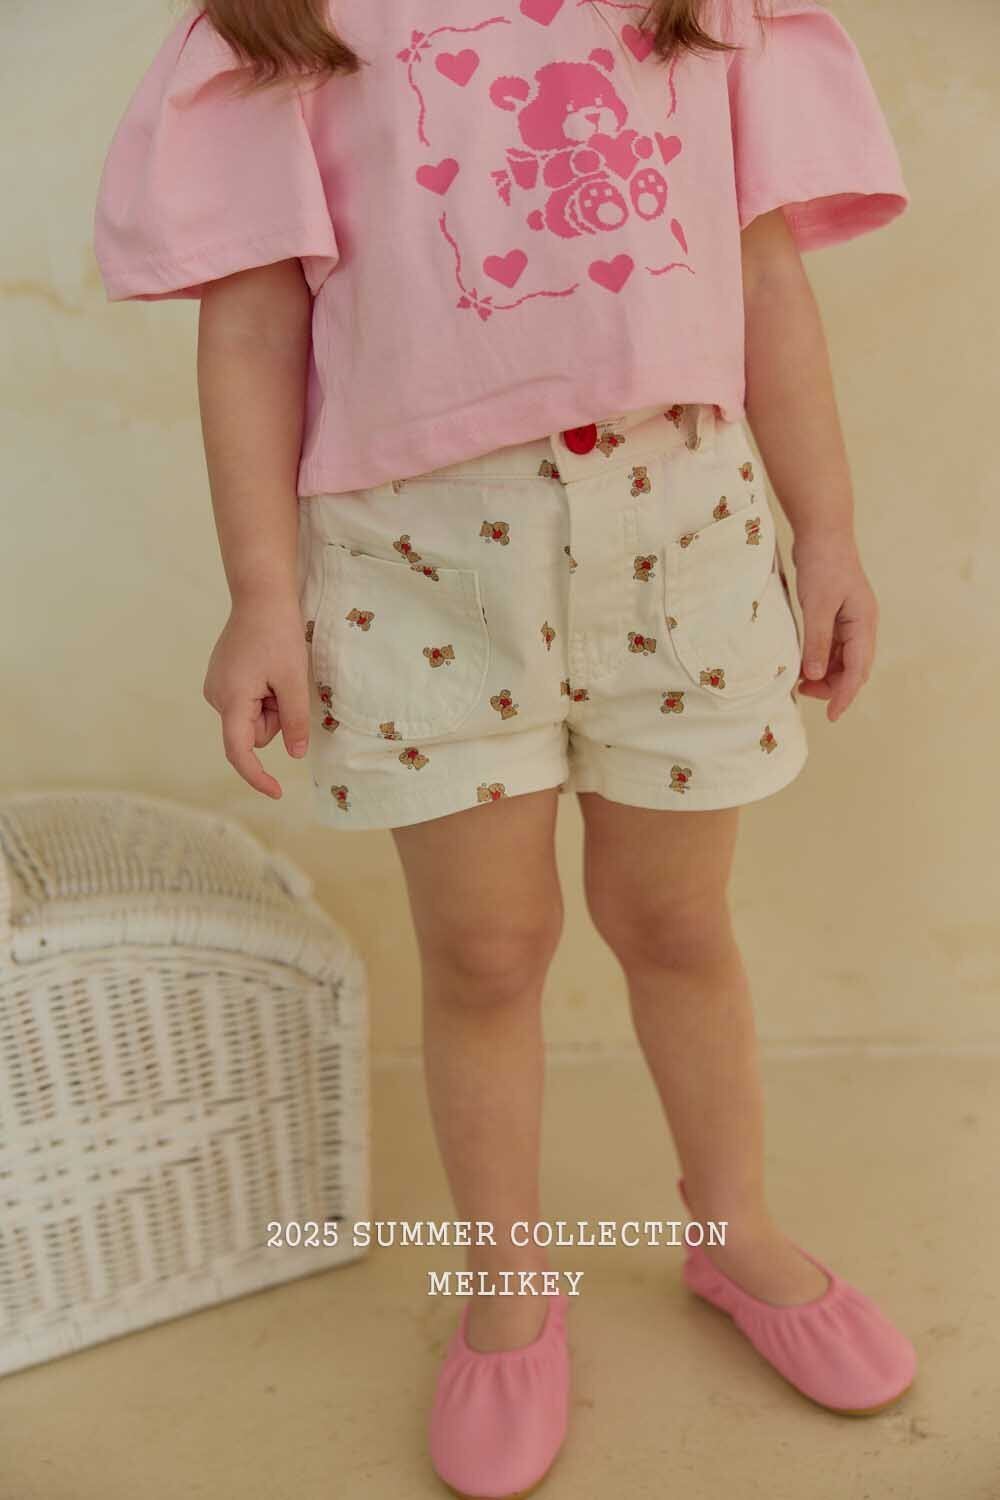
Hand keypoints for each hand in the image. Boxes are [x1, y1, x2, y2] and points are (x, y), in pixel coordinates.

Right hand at [203, 598, 310, 797]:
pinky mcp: (222, 678)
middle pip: (253, 732)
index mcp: (230, 699)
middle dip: (275, 718)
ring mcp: (217, 686)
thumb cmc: (278, 634)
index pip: (239, 751)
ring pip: (253, 718)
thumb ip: (294, 721)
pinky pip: (248, 702)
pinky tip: (267, 666)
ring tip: (276, 670)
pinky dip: (264, 694)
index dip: (257, 776)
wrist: (260, 595)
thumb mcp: (293, 680)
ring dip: (271, 704)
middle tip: (286, 684)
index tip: (277, 792)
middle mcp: (216, 696)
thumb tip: (295, 754)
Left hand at [790, 530, 877, 722]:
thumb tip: (814, 675)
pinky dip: (821, 660)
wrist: (822, 531)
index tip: (832, 715)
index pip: (858, 669)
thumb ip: (817, 641)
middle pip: (854, 668)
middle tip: (806, 695)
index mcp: (864, 623)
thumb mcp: (817, 605)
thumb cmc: (823, 564)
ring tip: (802, 684)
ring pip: (843, 659)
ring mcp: (850, 620)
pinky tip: (804, 666)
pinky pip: (833, 647)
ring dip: (827, 675)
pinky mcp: (837, 615)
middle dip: (834, 687)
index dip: (845, 695)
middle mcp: (862, 625)